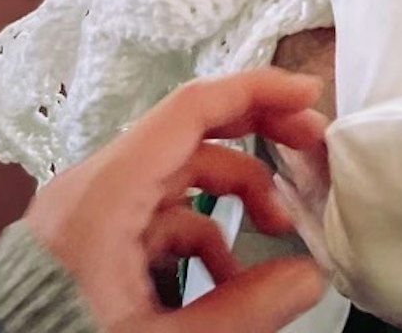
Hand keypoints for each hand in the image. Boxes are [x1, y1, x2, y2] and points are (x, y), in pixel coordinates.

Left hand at [24, 67, 327, 331]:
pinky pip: (158, 215)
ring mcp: (91, 213)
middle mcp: (96, 187)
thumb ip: (239, 310)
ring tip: (279, 226)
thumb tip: (309, 277)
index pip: (191, 109)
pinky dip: (203, 228)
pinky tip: (230, 273)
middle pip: (190, 133)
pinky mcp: (90, 242)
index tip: (308, 96)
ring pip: (179, 175)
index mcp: (106, 192)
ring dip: (236, 191)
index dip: (256, 92)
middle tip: (311, 149)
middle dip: (257, 135)